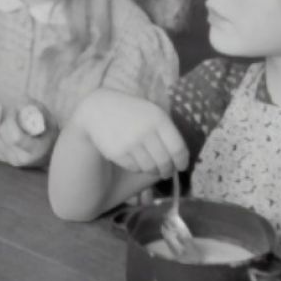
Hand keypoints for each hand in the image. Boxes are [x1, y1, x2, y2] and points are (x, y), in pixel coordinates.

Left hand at [0, 103, 57, 168]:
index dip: (10, 119)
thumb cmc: (52, 132)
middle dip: (2, 118)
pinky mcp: (3, 158)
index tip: (13, 107)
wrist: (54, 151)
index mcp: (32, 151)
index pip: (15, 136)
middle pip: (2, 136)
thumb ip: (34, 108)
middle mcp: (19, 159)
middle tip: (7, 107)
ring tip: (1, 112)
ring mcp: (10, 160)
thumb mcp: (48, 118)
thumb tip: (16, 101)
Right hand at [67, 89, 186, 178]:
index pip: (179, 149)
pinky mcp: (117, 152)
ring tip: (151, 166)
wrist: (99, 109)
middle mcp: (146, 130)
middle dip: (167, 170)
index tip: (181, 166)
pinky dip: (137, 167)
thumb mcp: (152, 113)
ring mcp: (131, 142)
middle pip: (165, 162)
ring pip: (150, 168)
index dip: (182, 162)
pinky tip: (135, 159)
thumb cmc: (131, 112)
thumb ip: (167, 132)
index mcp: (159, 119)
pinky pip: (135, 168)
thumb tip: (181, 159)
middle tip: (166, 172)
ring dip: (153, 170)